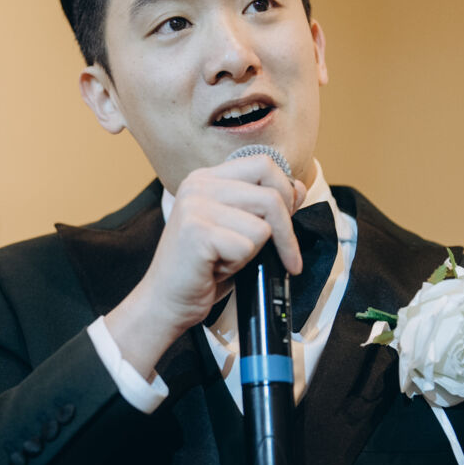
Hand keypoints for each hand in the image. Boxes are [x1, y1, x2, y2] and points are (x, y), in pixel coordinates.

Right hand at [104, 154, 303, 375]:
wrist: (166, 300)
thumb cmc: (204, 268)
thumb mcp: (240, 230)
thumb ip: (265, 207)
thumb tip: (297, 187)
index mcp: (207, 178)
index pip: (264, 164)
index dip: (285, 193)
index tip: (289, 224)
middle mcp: (198, 185)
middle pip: (271, 194)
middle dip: (288, 231)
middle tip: (287, 258)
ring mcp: (195, 206)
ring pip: (263, 225)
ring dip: (255, 252)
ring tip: (228, 259)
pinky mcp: (196, 232)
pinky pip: (247, 246)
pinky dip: (240, 265)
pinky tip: (217, 268)